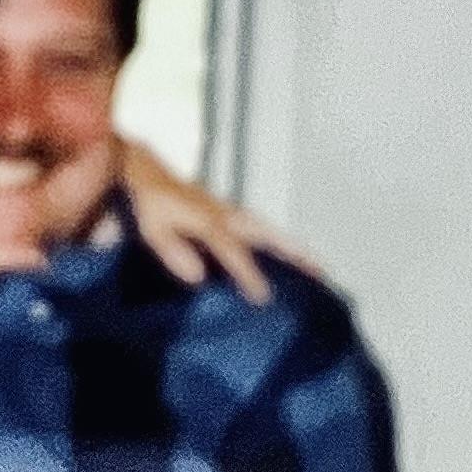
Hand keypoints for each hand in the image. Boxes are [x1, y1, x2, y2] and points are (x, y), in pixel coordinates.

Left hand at [115, 134, 329, 305]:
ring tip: (318, 268)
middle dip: (295, 254)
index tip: (264, 297)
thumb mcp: (152, 228)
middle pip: (269, 235)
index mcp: (209, 221)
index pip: (235, 252)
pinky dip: (280, 243)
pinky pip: (262, 230)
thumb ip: (173, 251)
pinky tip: (291, 258)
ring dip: (294, 248)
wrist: (150, 173)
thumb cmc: (151, 205)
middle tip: (321, 272)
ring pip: (271, 232)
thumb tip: (198, 275)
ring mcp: (233, 213)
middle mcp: (228, 215)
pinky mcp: (232, 214)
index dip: (250, 275)